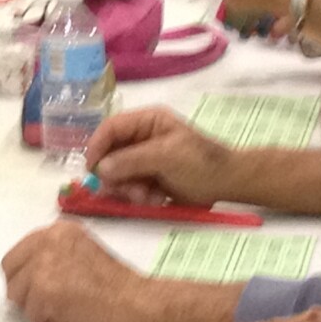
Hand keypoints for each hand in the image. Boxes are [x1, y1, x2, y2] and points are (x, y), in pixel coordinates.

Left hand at [1, 221, 158, 321]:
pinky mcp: (44, 290)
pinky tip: (67, 314)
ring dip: (35, 306)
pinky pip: (30, 314)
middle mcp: (46, 241)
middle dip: (22, 288)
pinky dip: (45, 320)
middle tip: (42, 300)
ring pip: (16, 294)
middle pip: (10, 270)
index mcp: (56, 230)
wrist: (134, 300)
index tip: (32, 284)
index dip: (24, 273)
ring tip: (62, 306)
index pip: (18, 252)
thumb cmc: (115, 282)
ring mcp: (43, 265)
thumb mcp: (81, 249)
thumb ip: (54, 251)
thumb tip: (29, 267)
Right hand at [85, 106, 236, 205]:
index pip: (111, 128)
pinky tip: (157, 199)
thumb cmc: (200, 162)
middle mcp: (141, 138)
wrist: (228, 184)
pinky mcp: (149, 179)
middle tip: (121, 192)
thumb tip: (101, 169)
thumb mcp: (167, 156)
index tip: (91, 169)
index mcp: (146, 121)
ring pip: (119, 174)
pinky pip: (131, 188)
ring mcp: (145, 160)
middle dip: (115, 175)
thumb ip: (133, 160)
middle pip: (111, 153)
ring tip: (147, 197)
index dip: (97, 146)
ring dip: (128, 189)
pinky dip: (139, 197)